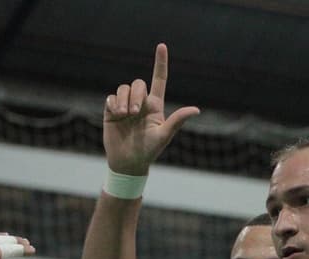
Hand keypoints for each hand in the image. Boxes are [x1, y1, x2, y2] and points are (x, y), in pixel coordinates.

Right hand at [103, 43, 199, 175]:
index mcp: (155, 106)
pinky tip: (116, 115)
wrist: (128, 162)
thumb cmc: (149, 151)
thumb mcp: (164, 136)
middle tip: (134, 113)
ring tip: (124, 116)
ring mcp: (126, 106)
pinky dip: (113, 103)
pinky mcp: (111, 110)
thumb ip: (177, 121)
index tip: (162, 46)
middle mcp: (141, 103)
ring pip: (124, 88)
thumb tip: (196, 110)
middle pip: (138, 84)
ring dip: (124, 100)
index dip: (160, 63)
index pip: (159, 80)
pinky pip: (111, 97)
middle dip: (135, 95)